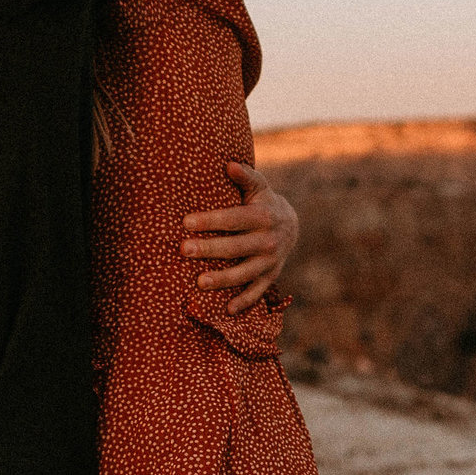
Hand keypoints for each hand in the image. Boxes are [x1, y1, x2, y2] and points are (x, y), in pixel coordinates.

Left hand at [180, 162, 301, 314]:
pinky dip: (244, 302)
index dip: (210, 221)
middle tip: (184, 250)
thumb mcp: (258, 187)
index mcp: (263, 217)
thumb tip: (229, 164)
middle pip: (235, 248)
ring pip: (244, 273)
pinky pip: (257, 292)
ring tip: (199, 282)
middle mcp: (268, 241)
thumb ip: (244, 177)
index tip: (186, 222)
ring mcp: (270, 261)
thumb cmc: (263, 202)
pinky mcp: (271, 276)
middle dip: (209, 249)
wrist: (291, 225)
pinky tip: (227, 310)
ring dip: (223, 279)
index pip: (233, 219)